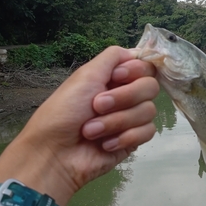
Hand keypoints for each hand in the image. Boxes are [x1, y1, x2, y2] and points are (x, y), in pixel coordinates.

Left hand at [0, 46, 158, 205]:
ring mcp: (130, 119)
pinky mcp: (133, 141)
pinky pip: (147, 132)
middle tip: (97, 106)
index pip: (145, 66)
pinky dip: (125, 137)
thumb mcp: (85, 75)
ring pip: (148, 111)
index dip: (134, 71)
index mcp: (113, 78)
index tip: (114, 78)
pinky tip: (105, 144)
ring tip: (92, 131)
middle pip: (150, 87)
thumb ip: (113, 57)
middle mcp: (125, 96)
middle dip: (123, 98)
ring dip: (116, 121)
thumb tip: (136, 52)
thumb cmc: (63, 112)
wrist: (55, 153)